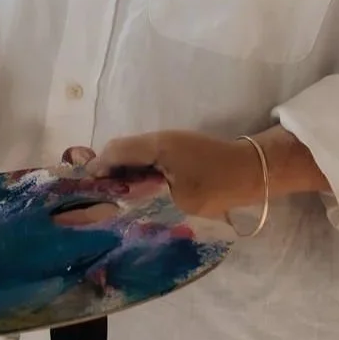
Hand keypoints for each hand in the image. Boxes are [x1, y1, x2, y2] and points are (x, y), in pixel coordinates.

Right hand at [79, 129, 265, 220]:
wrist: (253, 172)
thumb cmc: (217, 186)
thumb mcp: (180, 198)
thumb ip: (148, 195)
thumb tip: (126, 199)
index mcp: (156, 146)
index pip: (115, 152)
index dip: (97, 169)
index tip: (85, 189)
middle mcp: (160, 140)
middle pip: (122, 150)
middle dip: (107, 170)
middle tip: (96, 197)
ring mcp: (170, 144)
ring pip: (135, 154)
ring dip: (123, 172)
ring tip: (113, 198)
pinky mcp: (178, 152)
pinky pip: (148, 159)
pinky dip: (138, 172)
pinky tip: (137, 192)